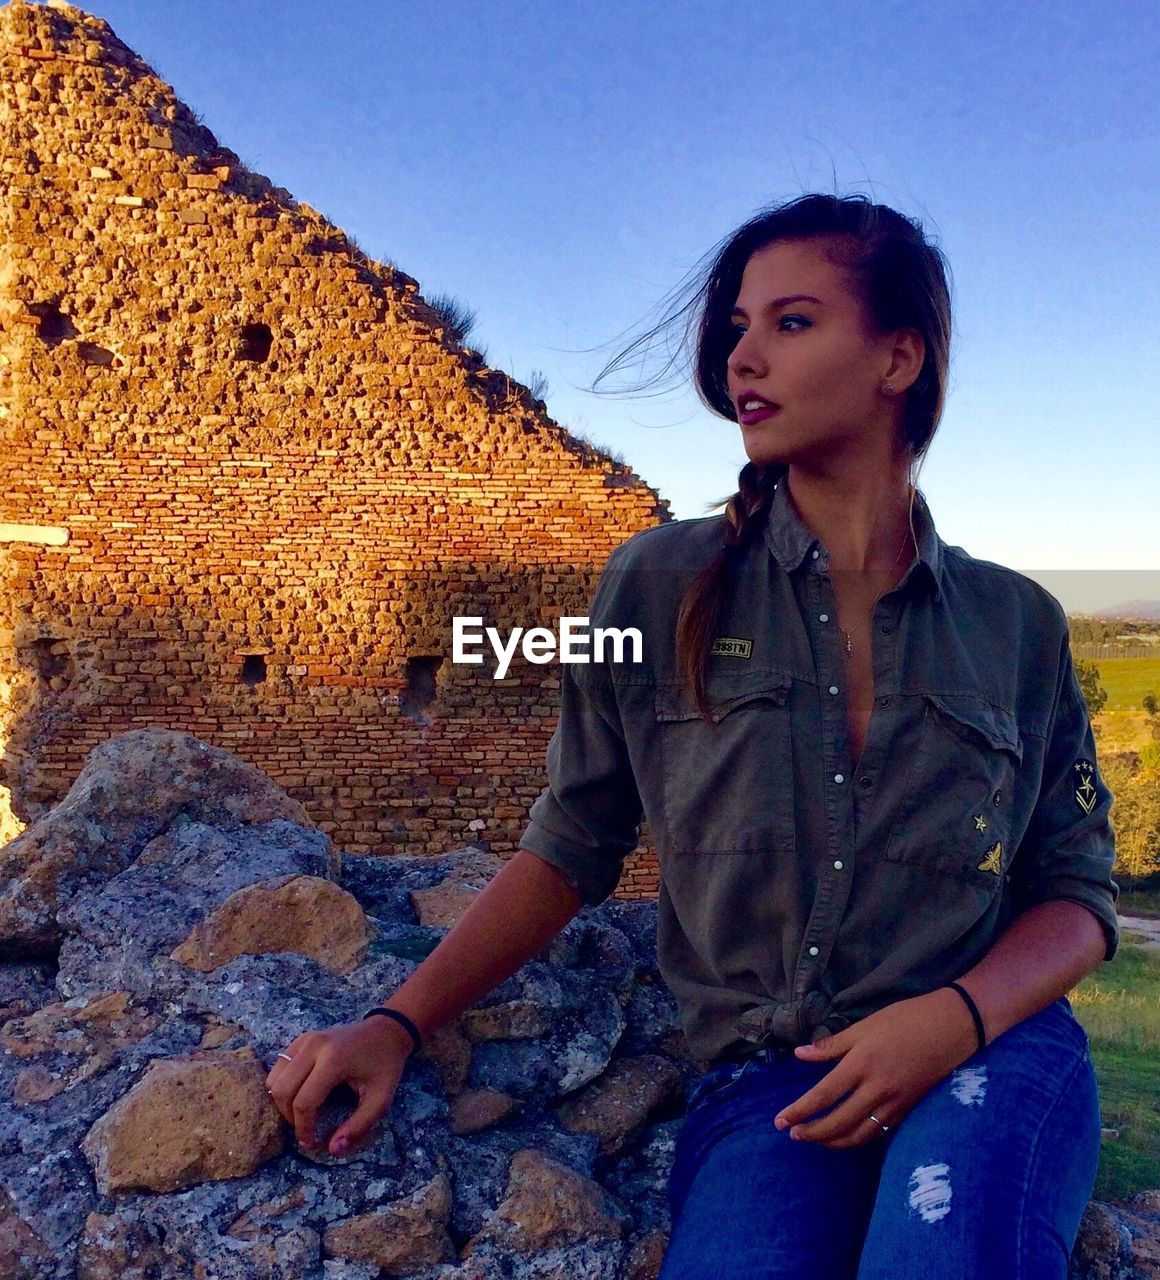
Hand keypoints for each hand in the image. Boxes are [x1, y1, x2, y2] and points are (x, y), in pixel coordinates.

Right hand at [265, 1017, 412, 1156]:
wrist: (386, 1030)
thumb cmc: (385, 1065)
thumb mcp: (380, 1099)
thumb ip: (358, 1126)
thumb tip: (333, 1150)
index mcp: (333, 1059)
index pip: (304, 1102)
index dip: (303, 1129)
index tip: (311, 1144)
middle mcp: (313, 1046)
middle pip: (282, 1090)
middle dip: (289, 1117)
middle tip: (305, 1129)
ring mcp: (304, 1040)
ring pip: (274, 1079)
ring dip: (282, 1102)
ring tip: (302, 1114)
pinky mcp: (300, 1039)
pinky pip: (279, 1067)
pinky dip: (282, 1086)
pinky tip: (299, 1095)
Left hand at [771, 989, 978, 1148]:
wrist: (950, 1028)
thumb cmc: (905, 1020)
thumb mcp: (864, 1026)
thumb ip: (831, 1045)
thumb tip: (799, 1054)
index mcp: (861, 1064)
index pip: (823, 1095)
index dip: (799, 1111)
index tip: (780, 1121)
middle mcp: (876, 1089)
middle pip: (838, 1122)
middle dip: (812, 1133)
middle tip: (792, 1134)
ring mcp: (894, 1103)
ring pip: (859, 1134)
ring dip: (833, 1141)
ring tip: (814, 1139)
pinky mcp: (908, 1109)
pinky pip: (878, 1132)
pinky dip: (858, 1138)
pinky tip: (846, 1135)